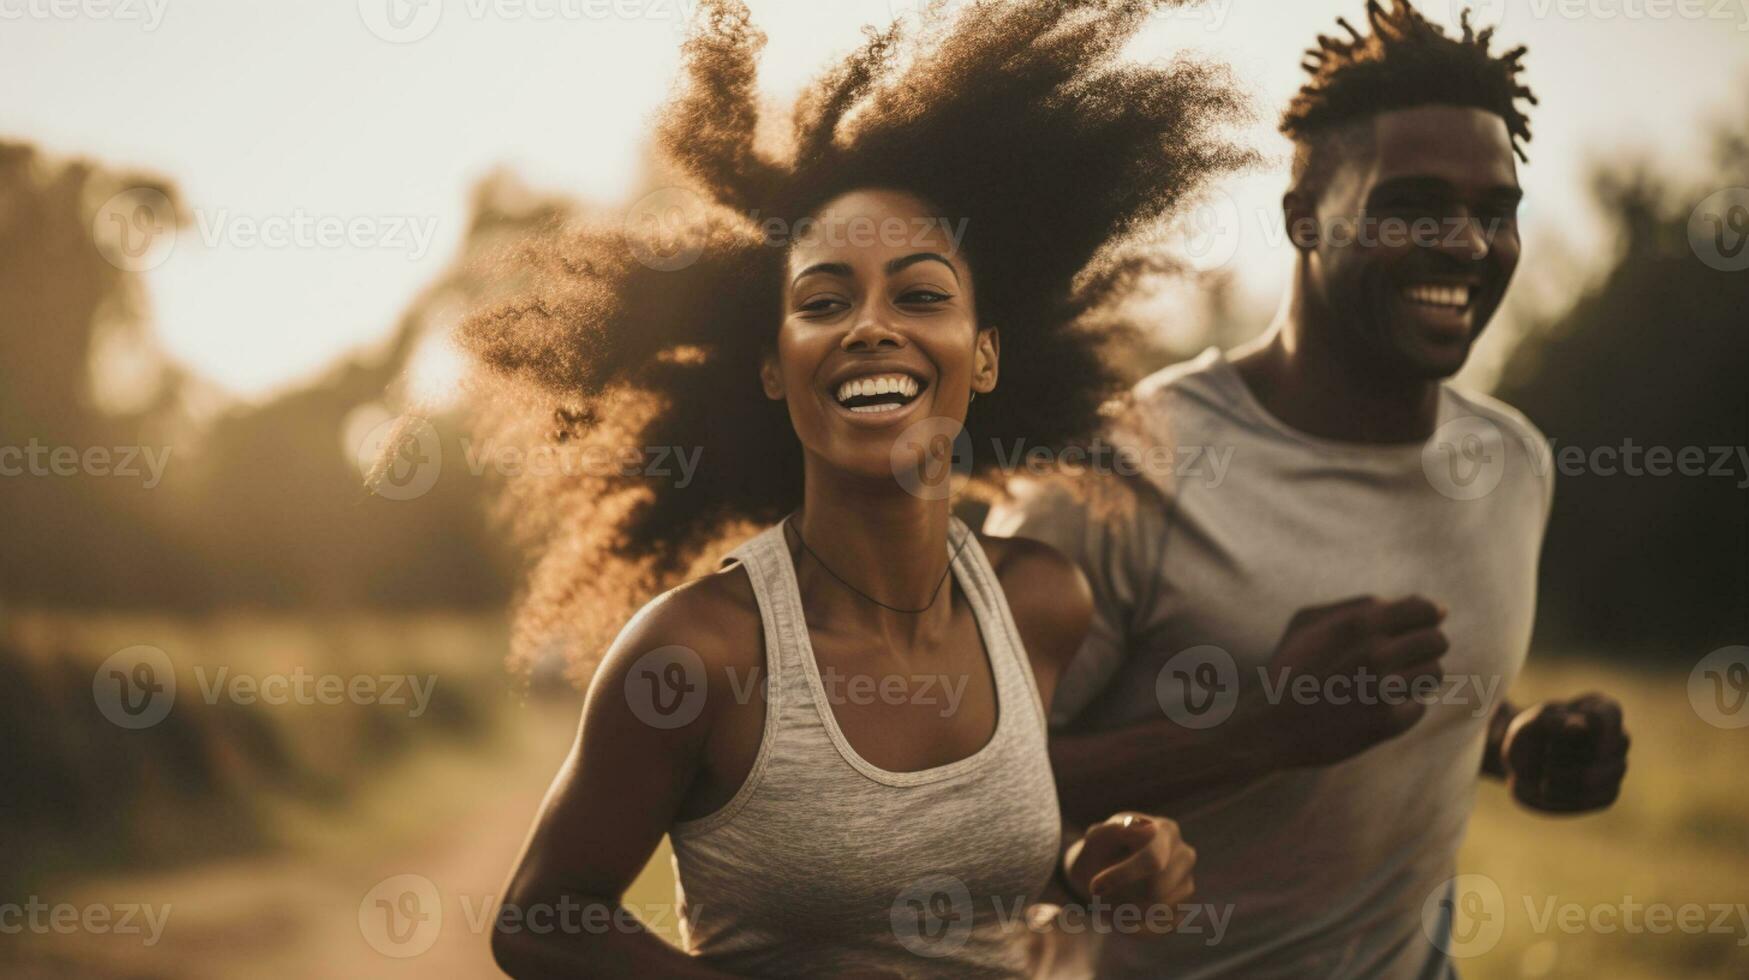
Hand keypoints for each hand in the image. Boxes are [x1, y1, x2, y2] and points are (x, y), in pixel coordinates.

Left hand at [1065, 813, 1195, 936]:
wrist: (1106, 868)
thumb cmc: (1101, 849)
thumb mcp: (1095, 837)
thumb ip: (1108, 832)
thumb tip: (1134, 828)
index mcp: (1165, 830)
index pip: (1152, 861)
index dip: (1121, 876)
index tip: (1094, 888)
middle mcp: (1184, 855)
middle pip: (1156, 892)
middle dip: (1123, 898)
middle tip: (1096, 896)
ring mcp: (1187, 882)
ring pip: (1158, 913)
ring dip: (1125, 914)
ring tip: (1106, 902)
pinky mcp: (1183, 907)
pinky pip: (1159, 929)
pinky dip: (1134, 928)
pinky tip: (1119, 915)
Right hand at [1264, 595, 1448, 766]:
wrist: (1269, 727)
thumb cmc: (1289, 669)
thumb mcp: (1307, 622)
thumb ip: (1355, 607)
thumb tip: (1405, 606)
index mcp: (1358, 623)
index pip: (1423, 609)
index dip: (1428, 617)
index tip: (1424, 626)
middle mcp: (1375, 652)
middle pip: (1437, 641)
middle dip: (1426, 648)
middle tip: (1406, 659)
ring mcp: (1382, 689)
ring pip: (1433, 674)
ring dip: (1416, 678)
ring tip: (1389, 685)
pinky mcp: (1387, 724)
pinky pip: (1419, 707)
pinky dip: (1403, 709)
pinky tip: (1375, 710)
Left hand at [1501, 693, 1628, 812]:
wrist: (1524, 766)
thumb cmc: (1529, 737)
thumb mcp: (1529, 725)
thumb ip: (1550, 721)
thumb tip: (1580, 725)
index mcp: (1602, 708)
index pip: (1610, 715)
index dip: (1590, 728)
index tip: (1569, 735)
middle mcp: (1618, 737)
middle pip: (1605, 749)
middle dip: (1566, 756)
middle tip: (1543, 759)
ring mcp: (1618, 765)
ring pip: (1605, 776)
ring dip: (1566, 779)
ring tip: (1543, 778)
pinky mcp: (1610, 792)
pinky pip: (1602, 797)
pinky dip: (1570, 796)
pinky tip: (1548, 791)